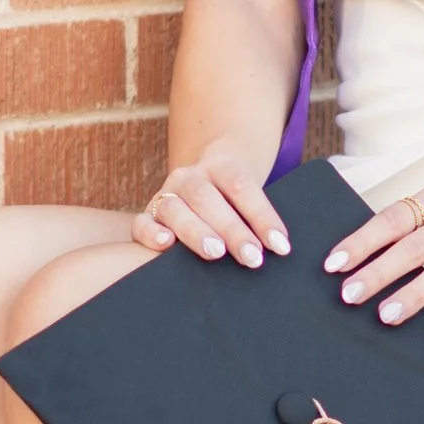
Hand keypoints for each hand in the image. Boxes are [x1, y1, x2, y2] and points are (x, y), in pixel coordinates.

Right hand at [131, 147, 288, 270]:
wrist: (201, 185)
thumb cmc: (233, 204)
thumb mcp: (247, 200)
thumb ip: (259, 219)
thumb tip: (282, 249)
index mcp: (219, 165)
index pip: (241, 185)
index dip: (262, 216)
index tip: (280, 245)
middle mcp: (189, 176)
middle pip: (207, 198)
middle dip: (232, 229)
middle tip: (252, 257)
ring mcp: (165, 194)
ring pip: (175, 208)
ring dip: (197, 232)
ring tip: (216, 253)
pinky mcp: (147, 215)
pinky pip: (141, 223)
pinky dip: (151, 233)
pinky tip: (166, 244)